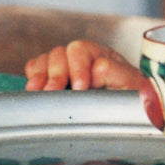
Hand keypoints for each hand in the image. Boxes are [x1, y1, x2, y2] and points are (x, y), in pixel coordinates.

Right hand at [24, 40, 143, 91]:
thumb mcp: (131, 84)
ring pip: (46, 60)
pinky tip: (34, 89)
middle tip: (54, 91)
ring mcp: (65, 68)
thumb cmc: (131, 98)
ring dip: (40, 75)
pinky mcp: (52, 79)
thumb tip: (95, 69)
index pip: (82, 50)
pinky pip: (36, 68)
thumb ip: (115, 72)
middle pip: (60, 53)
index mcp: (101, 54)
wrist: (127, 114)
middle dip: (56, 73)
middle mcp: (81, 58)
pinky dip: (33, 76)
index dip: (78, 68)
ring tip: (38, 91)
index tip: (80, 88)